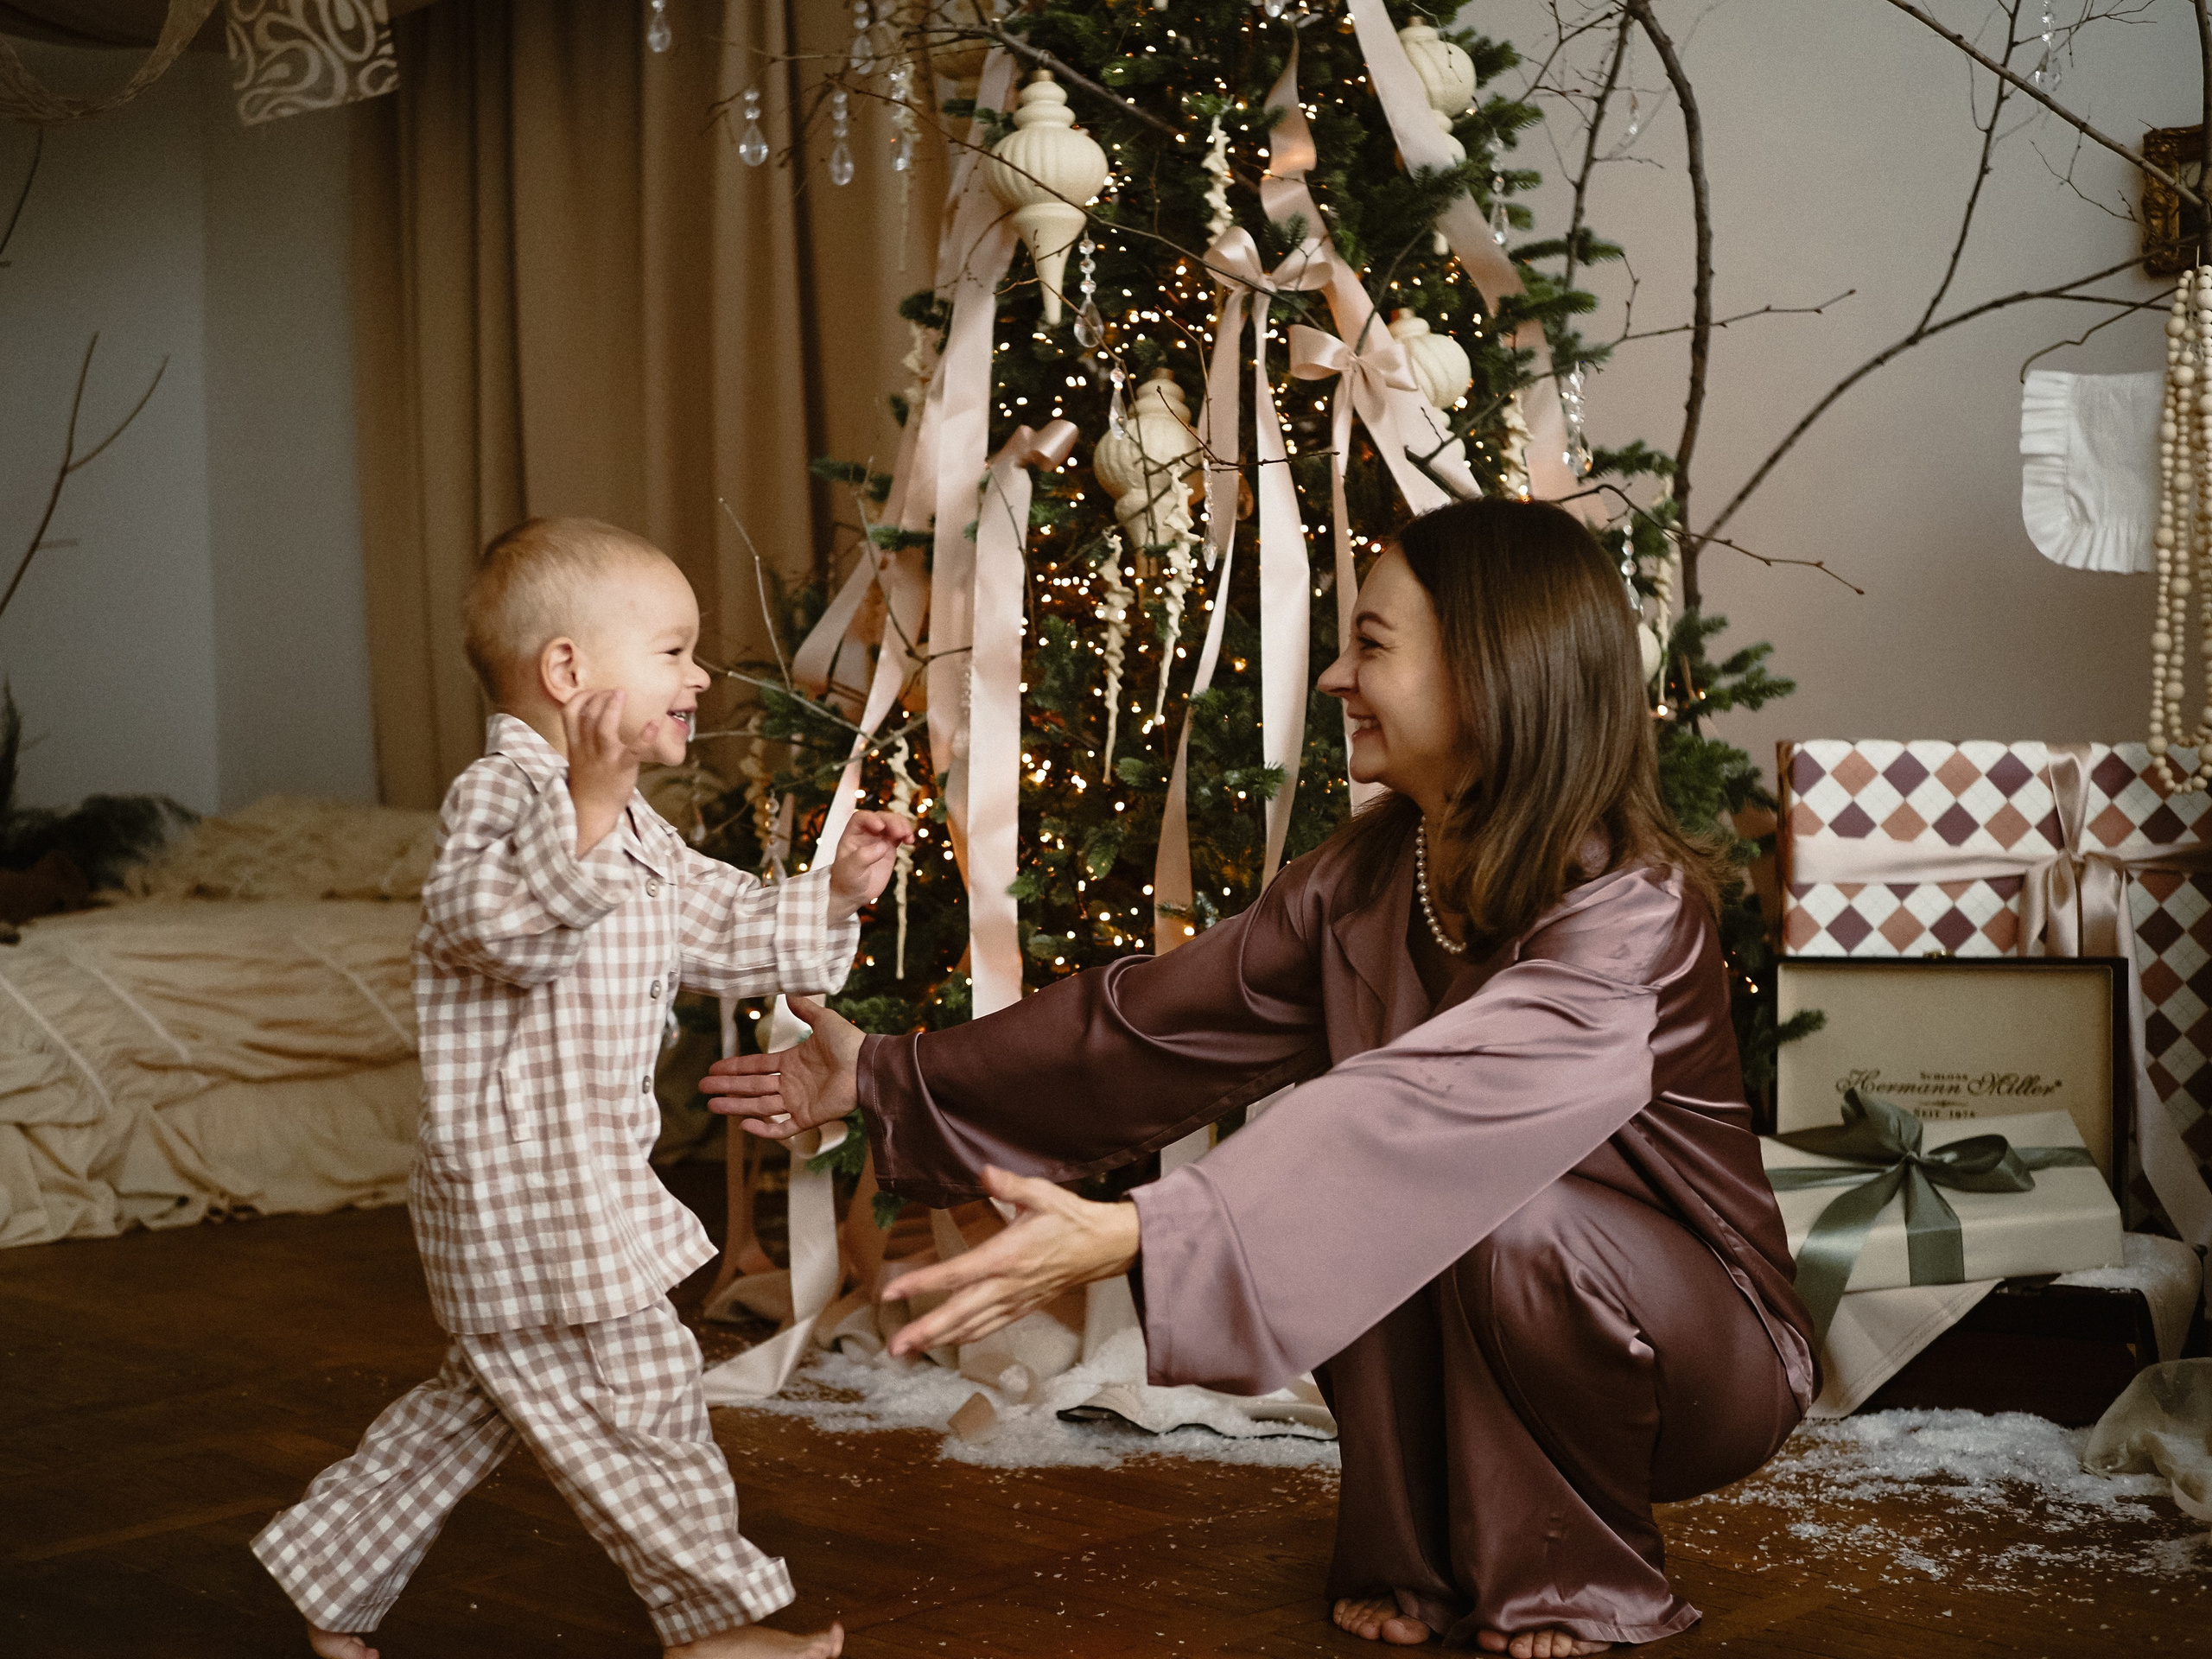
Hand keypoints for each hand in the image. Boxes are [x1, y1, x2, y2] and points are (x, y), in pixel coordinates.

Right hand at [563, 689, 661, 854]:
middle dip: (598, 697)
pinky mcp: (622, 768)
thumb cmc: (591, 779)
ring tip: (621, 693)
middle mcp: (586, 748)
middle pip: (587, 716)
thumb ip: (584, 734)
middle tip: (614, 691)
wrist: (591, 810)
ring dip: (611, 709)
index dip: (581, 696)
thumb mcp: (580, 754)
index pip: (569, 712)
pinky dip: (644, 737)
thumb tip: (599, 709)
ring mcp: (604, 758)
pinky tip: (654, 723)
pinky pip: (633, 751)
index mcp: (574, 743)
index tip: (594, 690)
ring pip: (603, 729)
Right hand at [699, 996, 862, 1138]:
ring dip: (736, 1105)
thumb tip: (788, 993)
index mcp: (791, 1062)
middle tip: (703, 1088)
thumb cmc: (849, 1042)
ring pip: (759, 1105)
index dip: (735, 1067)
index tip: (714, 1069)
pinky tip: (744, 1124)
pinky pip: (781, 1128)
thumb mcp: (823, 1020)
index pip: (756, 1066)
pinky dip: (763, 1129)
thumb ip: (805, 1009)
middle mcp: (790, 1083)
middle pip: (752, 1086)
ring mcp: (797, 1102)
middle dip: (727, 1087)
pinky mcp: (808, 1117)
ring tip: (712, 1105)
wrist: (866, 1065)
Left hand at [829, 811, 914, 920]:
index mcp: (852, 834)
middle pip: (881, 818)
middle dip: (892, 822)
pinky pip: (899, 835)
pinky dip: (907, 835)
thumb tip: (883, 846)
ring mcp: (878, 839)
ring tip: (908, 837)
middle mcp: (866, 833)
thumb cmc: (847, 880)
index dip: (871, 818)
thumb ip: (863, 857)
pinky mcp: (889, 847)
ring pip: (892, 823)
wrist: (854, 893)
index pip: (861, 818)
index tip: (880, 827)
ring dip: (902, 825)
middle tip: (900, 833)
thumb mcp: (851, 869)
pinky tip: (910, 841)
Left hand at [880, 1166, 1139, 1355]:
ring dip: (939, 1340)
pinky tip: (947, 1342)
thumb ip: (1010, 1184)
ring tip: (908, 1351)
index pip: (957, 1274)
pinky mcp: (1022, 1308)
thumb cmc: (1070, 1219)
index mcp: (1007, 1256)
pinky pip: (989, 1328)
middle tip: (894, 1347)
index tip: (892, 1292)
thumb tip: (985, 1172)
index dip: (922, 1284)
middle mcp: (1007, 1285)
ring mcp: (1015, 1301)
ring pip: (971, 1327)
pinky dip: (965, 1337)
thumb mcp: (1043, 1194)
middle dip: (925, 1331)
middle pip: (960, 1314)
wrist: (1103, 1247)